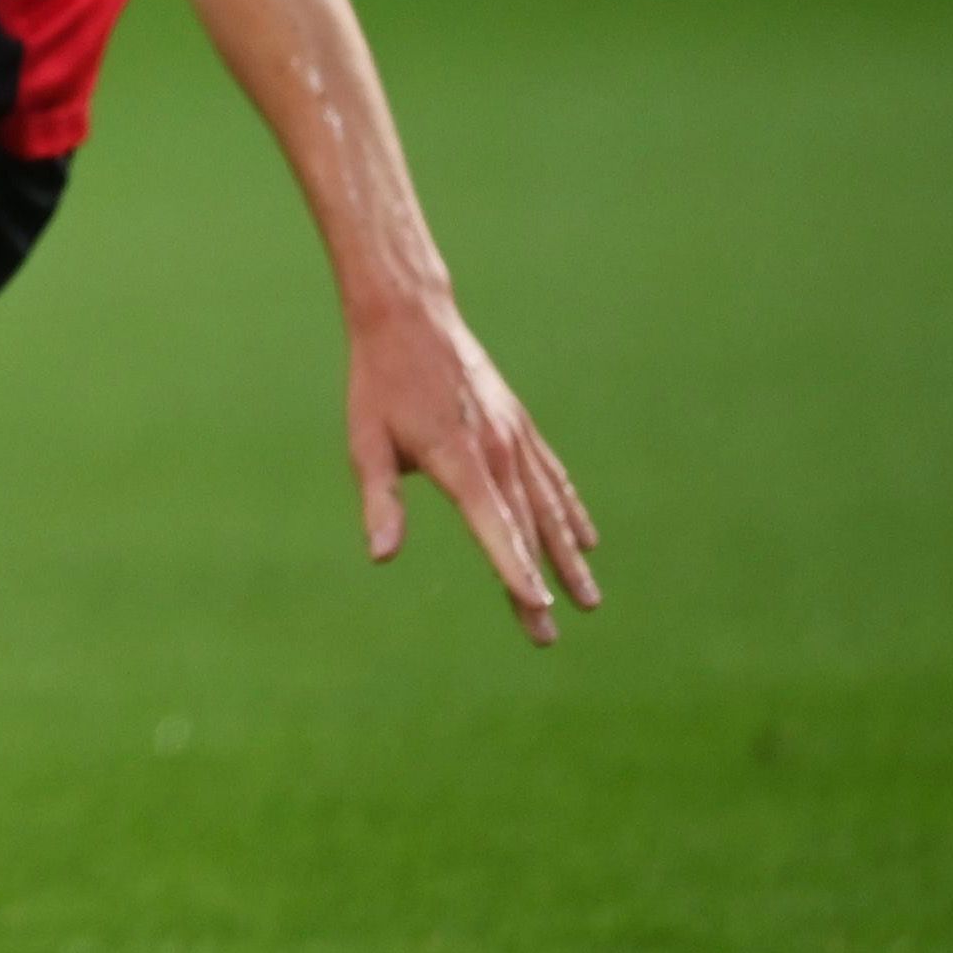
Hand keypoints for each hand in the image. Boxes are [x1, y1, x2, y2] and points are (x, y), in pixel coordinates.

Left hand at [345, 298, 599, 643]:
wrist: (410, 316)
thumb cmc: (378, 384)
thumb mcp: (365, 442)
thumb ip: (380, 501)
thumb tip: (382, 556)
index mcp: (457, 458)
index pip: (492, 524)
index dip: (513, 567)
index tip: (535, 607)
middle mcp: (496, 449)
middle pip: (524, 527)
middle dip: (539, 583)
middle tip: (548, 636)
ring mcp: (515, 436)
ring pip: (548, 506)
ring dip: (566, 556)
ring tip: (587, 600)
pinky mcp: (520, 426)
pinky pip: (552, 477)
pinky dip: (570, 510)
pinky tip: (584, 540)